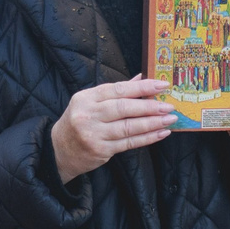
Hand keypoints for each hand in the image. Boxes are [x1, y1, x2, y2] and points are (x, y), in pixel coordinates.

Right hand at [51, 76, 175, 180]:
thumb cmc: (79, 122)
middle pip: (124, 108)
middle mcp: (88, 115)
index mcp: (86, 98)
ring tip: (169, 119)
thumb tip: (142, 78)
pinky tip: (160, 133)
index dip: (142, 87)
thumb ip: (116, 91)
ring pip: (128, 127)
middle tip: (168, 105)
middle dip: (149, 106)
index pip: (118, 89)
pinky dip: (147, 138)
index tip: (161, 85)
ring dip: (152, 123)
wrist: (59, 150)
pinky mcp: (100, 150)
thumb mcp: (91, 102)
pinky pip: (129, 143)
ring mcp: (94, 134)